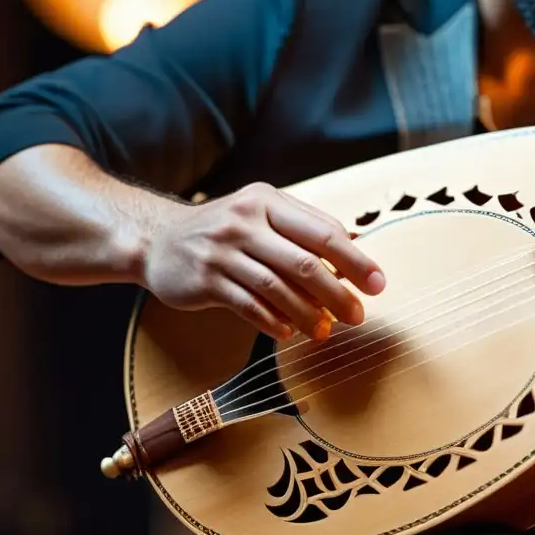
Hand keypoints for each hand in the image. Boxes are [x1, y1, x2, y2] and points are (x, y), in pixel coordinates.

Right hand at [140, 182, 385, 340]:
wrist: (157, 239)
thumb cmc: (226, 230)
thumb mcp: (262, 214)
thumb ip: (304, 229)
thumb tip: (357, 251)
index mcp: (268, 201)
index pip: (323, 231)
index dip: (355, 260)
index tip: (377, 284)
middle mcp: (245, 221)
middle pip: (304, 262)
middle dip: (338, 293)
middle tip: (358, 316)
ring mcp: (222, 251)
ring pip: (277, 288)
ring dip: (308, 315)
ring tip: (326, 332)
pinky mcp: (205, 279)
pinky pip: (248, 306)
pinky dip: (273, 322)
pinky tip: (289, 333)